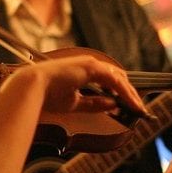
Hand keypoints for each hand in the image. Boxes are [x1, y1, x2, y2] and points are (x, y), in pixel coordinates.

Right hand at [17, 55, 145, 115]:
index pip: (109, 80)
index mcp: (83, 71)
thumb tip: (113, 105)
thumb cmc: (48, 94)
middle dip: (130, 93)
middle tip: (138, 108)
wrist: (33, 87)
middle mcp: (89, 64)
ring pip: (119, 78)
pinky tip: (131, 103)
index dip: (121, 93)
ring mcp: (91, 64)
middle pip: (118, 77)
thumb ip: (94, 104)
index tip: (129, 107)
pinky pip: (114, 80)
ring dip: (130, 93)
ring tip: (138, 108)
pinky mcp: (91, 67)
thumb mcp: (75, 103)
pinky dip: (125, 92)